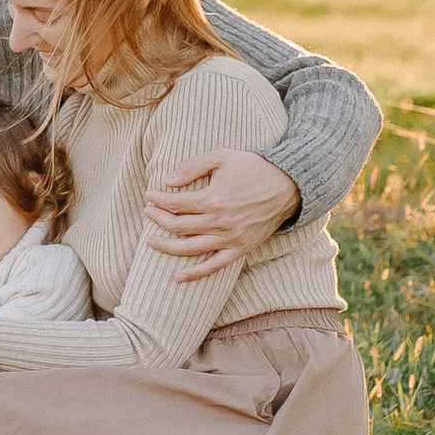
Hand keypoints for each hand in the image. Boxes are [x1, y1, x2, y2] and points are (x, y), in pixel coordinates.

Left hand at [143, 146, 297, 278]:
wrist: (287, 186)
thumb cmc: (253, 168)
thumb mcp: (222, 157)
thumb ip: (192, 167)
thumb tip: (166, 180)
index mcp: (213, 199)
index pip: (175, 204)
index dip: (158, 200)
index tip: (149, 195)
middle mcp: (219, 222)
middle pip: (178, 226)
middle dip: (158, 219)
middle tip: (147, 212)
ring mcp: (230, 239)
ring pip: (189, 249)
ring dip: (166, 246)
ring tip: (150, 241)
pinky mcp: (240, 249)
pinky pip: (214, 266)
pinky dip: (195, 274)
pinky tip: (177, 277)